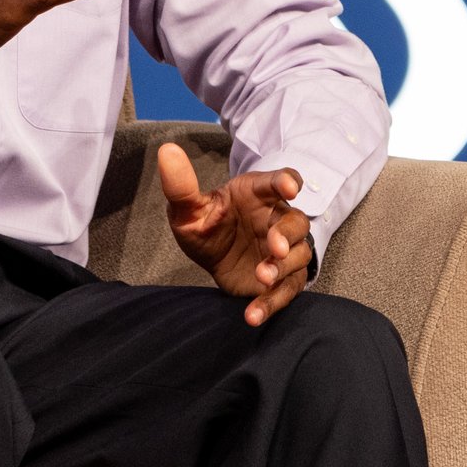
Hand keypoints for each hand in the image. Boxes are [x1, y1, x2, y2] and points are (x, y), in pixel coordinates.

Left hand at [158, 143, 315, 325]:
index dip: (287, 182)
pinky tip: (252, 315)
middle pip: (296, 222)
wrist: (213, 260)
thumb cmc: (208, 227)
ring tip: (262, 276)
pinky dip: (271, 303)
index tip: (289, 188)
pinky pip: (286, 291)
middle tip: (275, 247)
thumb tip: (167, 151)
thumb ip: (181, 186)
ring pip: (299, 255)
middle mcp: (276, 220)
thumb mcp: (188, 210)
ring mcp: (284, 251)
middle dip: (288, 235)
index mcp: (258, 195)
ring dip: (283, 267)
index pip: (279, 182)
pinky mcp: (283, 279)